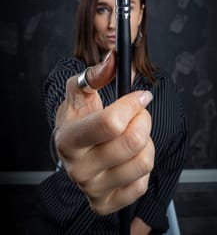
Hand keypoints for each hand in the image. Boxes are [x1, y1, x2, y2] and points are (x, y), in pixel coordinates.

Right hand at [54, 50, 154, 214]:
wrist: (71, 150)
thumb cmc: (77, 118)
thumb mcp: (79, 92)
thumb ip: (96, 74)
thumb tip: (113, 58)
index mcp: (68, 139)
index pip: (111, 123)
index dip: (133, 104)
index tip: (141, 96)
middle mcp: (77, 169)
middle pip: (132, 142)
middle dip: (144, 120)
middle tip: (140, 114)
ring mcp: (91, 189)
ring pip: (142, 163)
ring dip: (146, 143)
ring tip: (134, 135)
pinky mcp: (105, 203)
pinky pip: (141, 185)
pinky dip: (143, 166)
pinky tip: (130, 157)